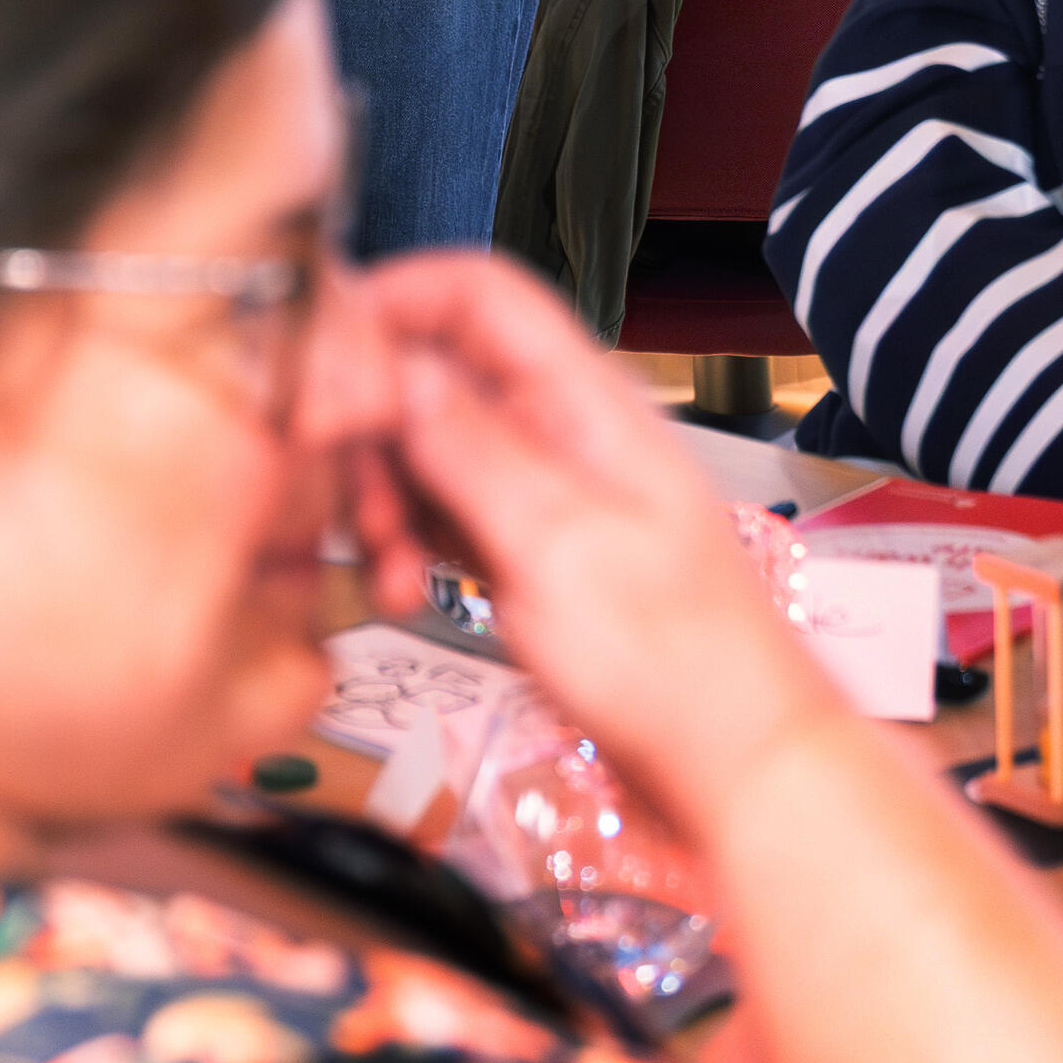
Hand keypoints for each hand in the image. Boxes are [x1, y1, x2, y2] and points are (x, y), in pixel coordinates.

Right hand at [348, 251, 839, 830]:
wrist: (736, 768)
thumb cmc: (684, 669)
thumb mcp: (562, 548)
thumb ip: (473, 448)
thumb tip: (398, 365)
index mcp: (588, 406)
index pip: (479, 293)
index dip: (395, 301)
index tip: (325, 357)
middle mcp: (562, 434)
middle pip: (435, 371)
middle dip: (374, 425)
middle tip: (349, 494)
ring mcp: (544, 492)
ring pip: (426, 447)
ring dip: (385, 496)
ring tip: (388, 563)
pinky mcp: (527, 550)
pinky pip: (441, 515)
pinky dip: (409, 546)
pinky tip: (404, 591)